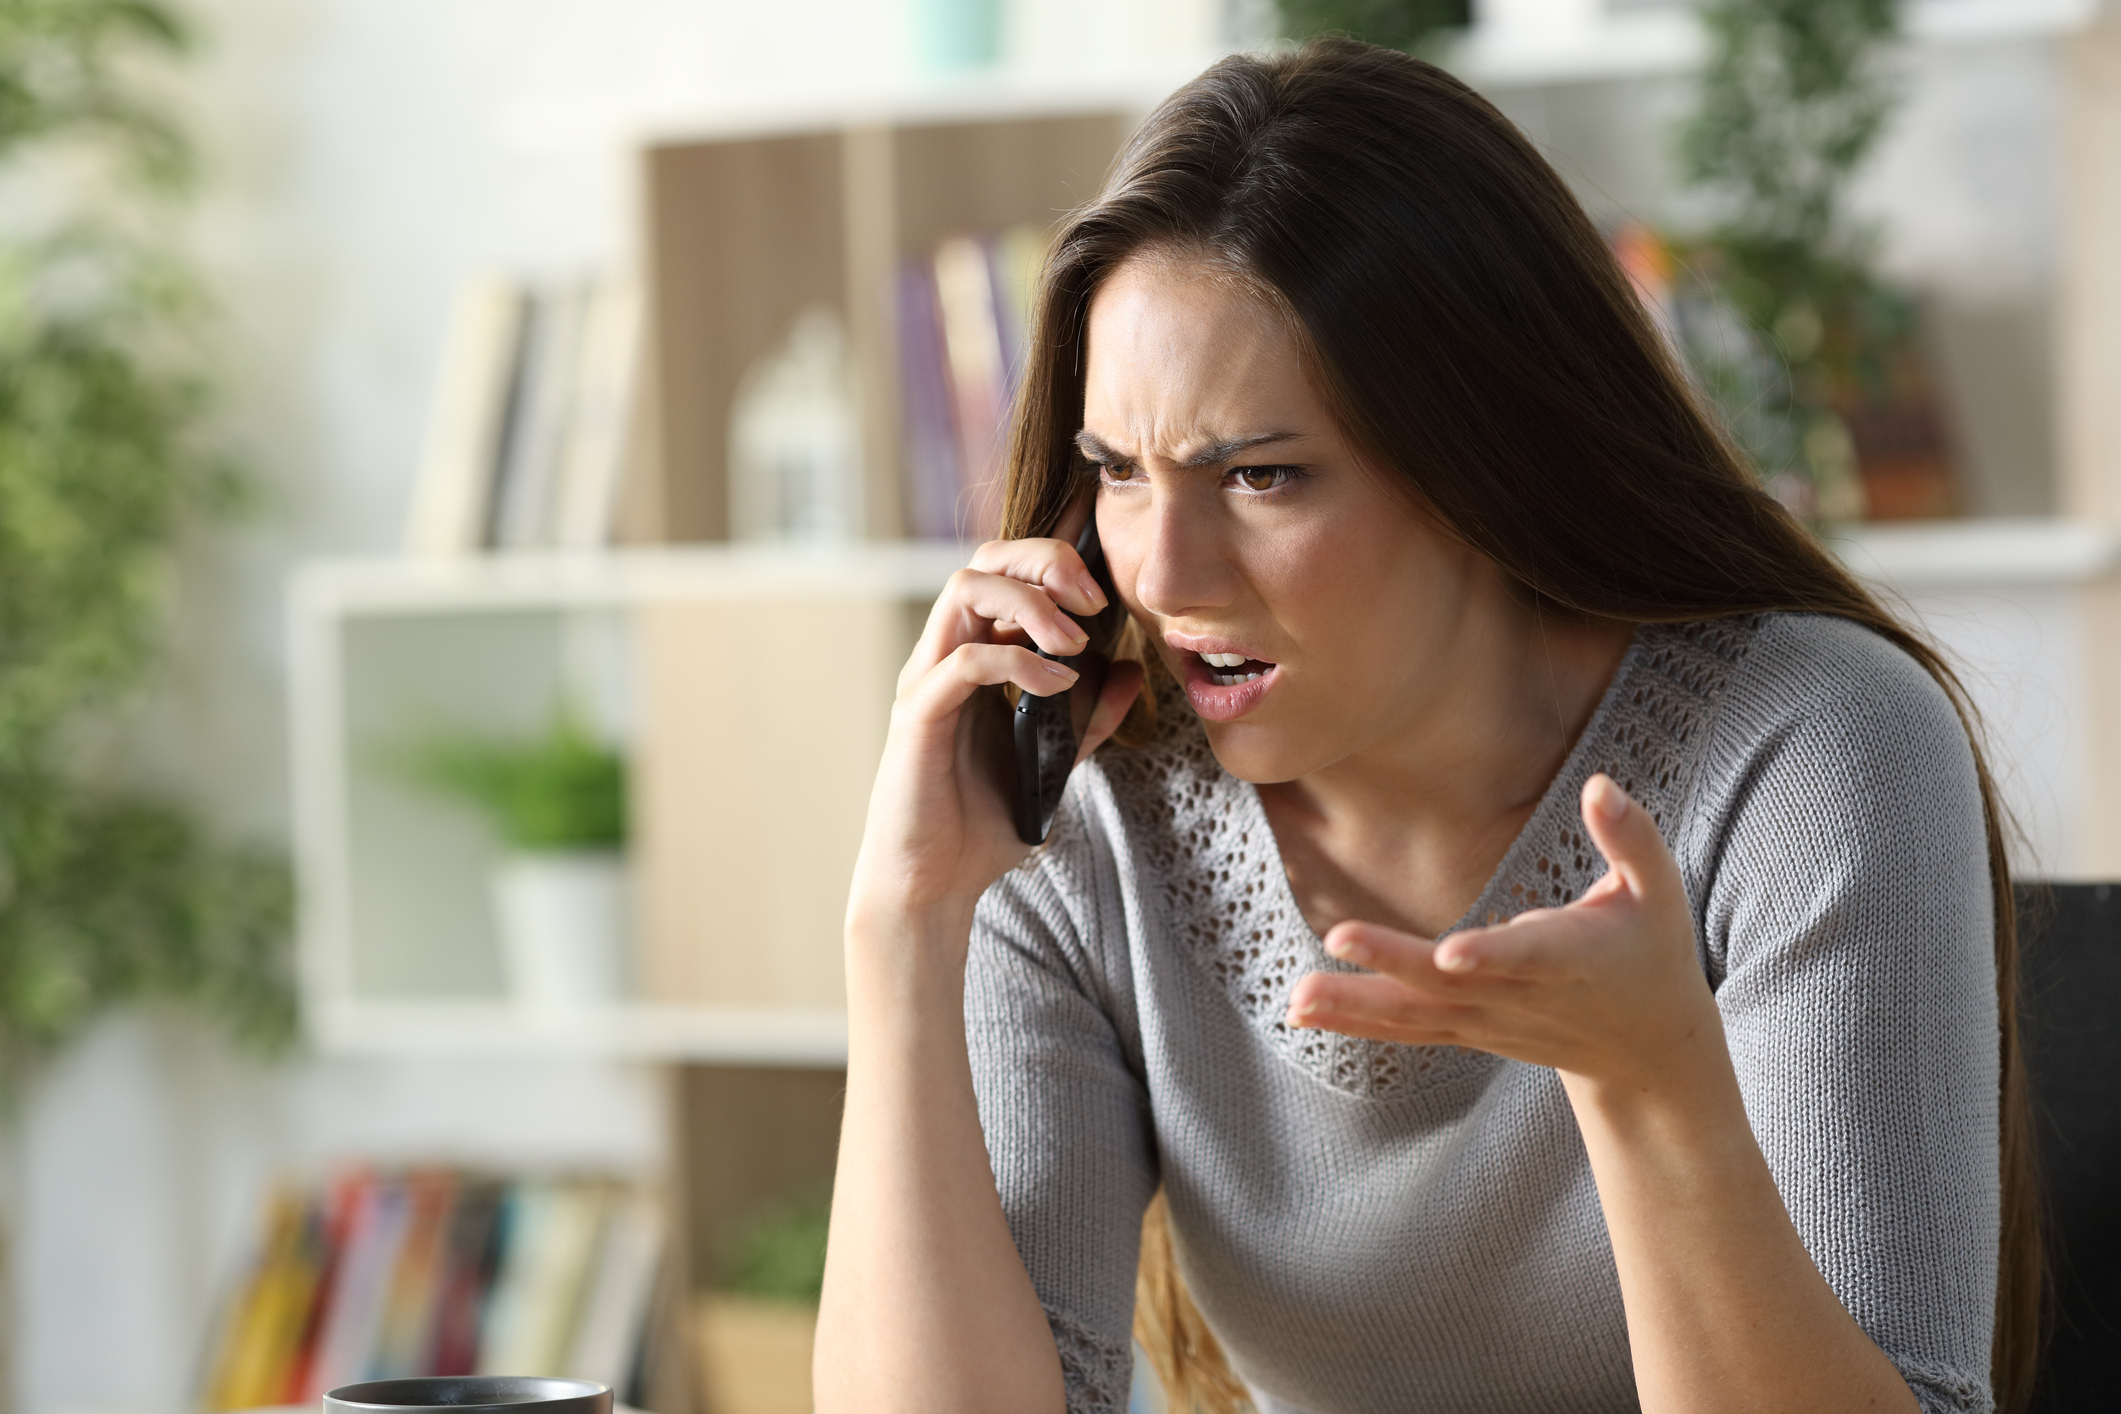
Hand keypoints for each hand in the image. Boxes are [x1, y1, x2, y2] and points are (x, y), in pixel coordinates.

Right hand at [847, 527, 1143, 940]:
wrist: (937, 883)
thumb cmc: (983, 821)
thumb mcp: (1056, 760)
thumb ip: (1090, 716)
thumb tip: (1133, 672)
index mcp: (974, 656)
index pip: (1006, 573)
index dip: (1054, 558)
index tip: (1105, 587)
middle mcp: (944, 656)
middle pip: (984, 560)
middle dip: (1045, 560)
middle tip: (1095, 600)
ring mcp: (927, 680)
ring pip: (965, 588)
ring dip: (1031, 601)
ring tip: (1076, 642)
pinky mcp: (919, 715)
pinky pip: (966, 660)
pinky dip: (1019, 661)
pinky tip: (1058, 684)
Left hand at [1285, 775, 1722, 1098]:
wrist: (1646, 1054)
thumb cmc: (1653, 954)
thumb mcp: (1659, 894)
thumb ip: (1632, 839)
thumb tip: (1599, 783)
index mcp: (1573, 958)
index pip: (1528, 957)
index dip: (1492, 955)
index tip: (1451, 951)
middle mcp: (1522, 997)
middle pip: (1451, 985)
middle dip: (1394, 964)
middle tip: (1339, 939)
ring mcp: (1489, 1022)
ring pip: (1416, 1016)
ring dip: (1355, 1006)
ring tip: (1297, 996)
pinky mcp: (1467, 1031)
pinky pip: (1405, 1029)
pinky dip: (1354, 1022)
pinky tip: (1300, 1010)